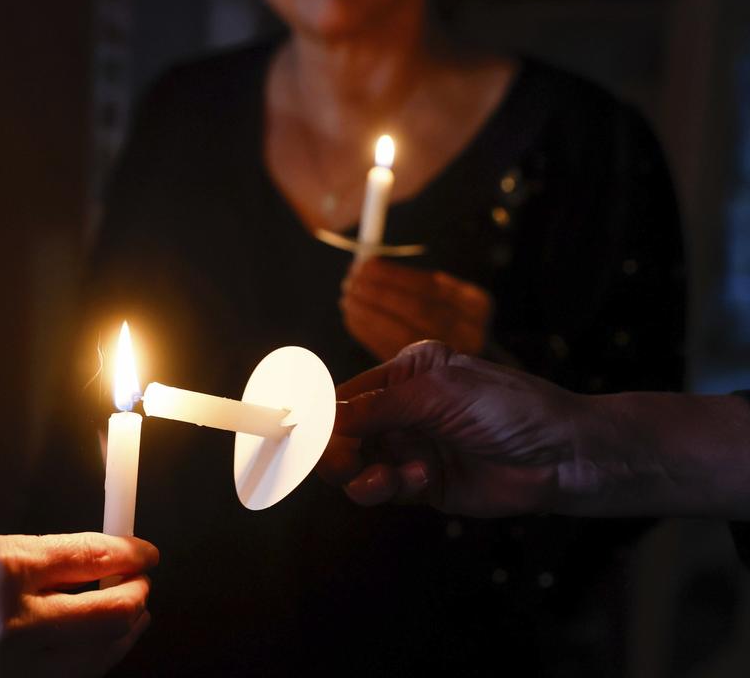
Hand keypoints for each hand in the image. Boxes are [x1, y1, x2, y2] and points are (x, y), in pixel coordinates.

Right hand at [0, 532, 158, 677]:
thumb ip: (41, 558)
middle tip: (141, 585)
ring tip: (127, 616)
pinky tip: (90, 650)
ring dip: (121, 634)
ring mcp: (6, 673)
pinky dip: (85, 665)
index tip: (146, 553)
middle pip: (108, 615)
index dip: (130, 554)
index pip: (93, 559)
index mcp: (2, 570)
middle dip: (135, 597)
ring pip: (95, 658)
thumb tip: (100, 558)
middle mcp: (11, 625)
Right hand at [316, 340, 601, 516]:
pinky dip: (389, 488)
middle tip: (339, 463)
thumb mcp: (439, 394)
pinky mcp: (422, 485)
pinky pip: (383, 490)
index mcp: (406, 373)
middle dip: (336, 451)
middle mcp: (403, 409)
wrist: (564, 457)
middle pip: (343, 435)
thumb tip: (323, 416)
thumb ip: (377, 406)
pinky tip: (419, 481)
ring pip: (358, 466)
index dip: (320, 415)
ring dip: (366, 473)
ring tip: (391, 478)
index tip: (299, 434)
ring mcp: (411, 448)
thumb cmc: (511, 409)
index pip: (345, 395)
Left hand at [340, 259, 491, 360]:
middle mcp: (469, 332)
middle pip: (417, 308)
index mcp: (476, 303)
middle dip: (378, 293)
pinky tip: (352, 317)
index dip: (393, 275)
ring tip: (348, 298)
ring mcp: (450, 356)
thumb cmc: (444, 317)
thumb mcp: (443, 294)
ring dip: (368, 312)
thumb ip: (410, 282)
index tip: (365, 264)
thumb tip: (366, 265)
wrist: (466, 369)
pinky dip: (367, 331)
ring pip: (402, 331)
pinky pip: (392, 350)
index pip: (430, 285)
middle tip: (351, 281)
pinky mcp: (427, 373)